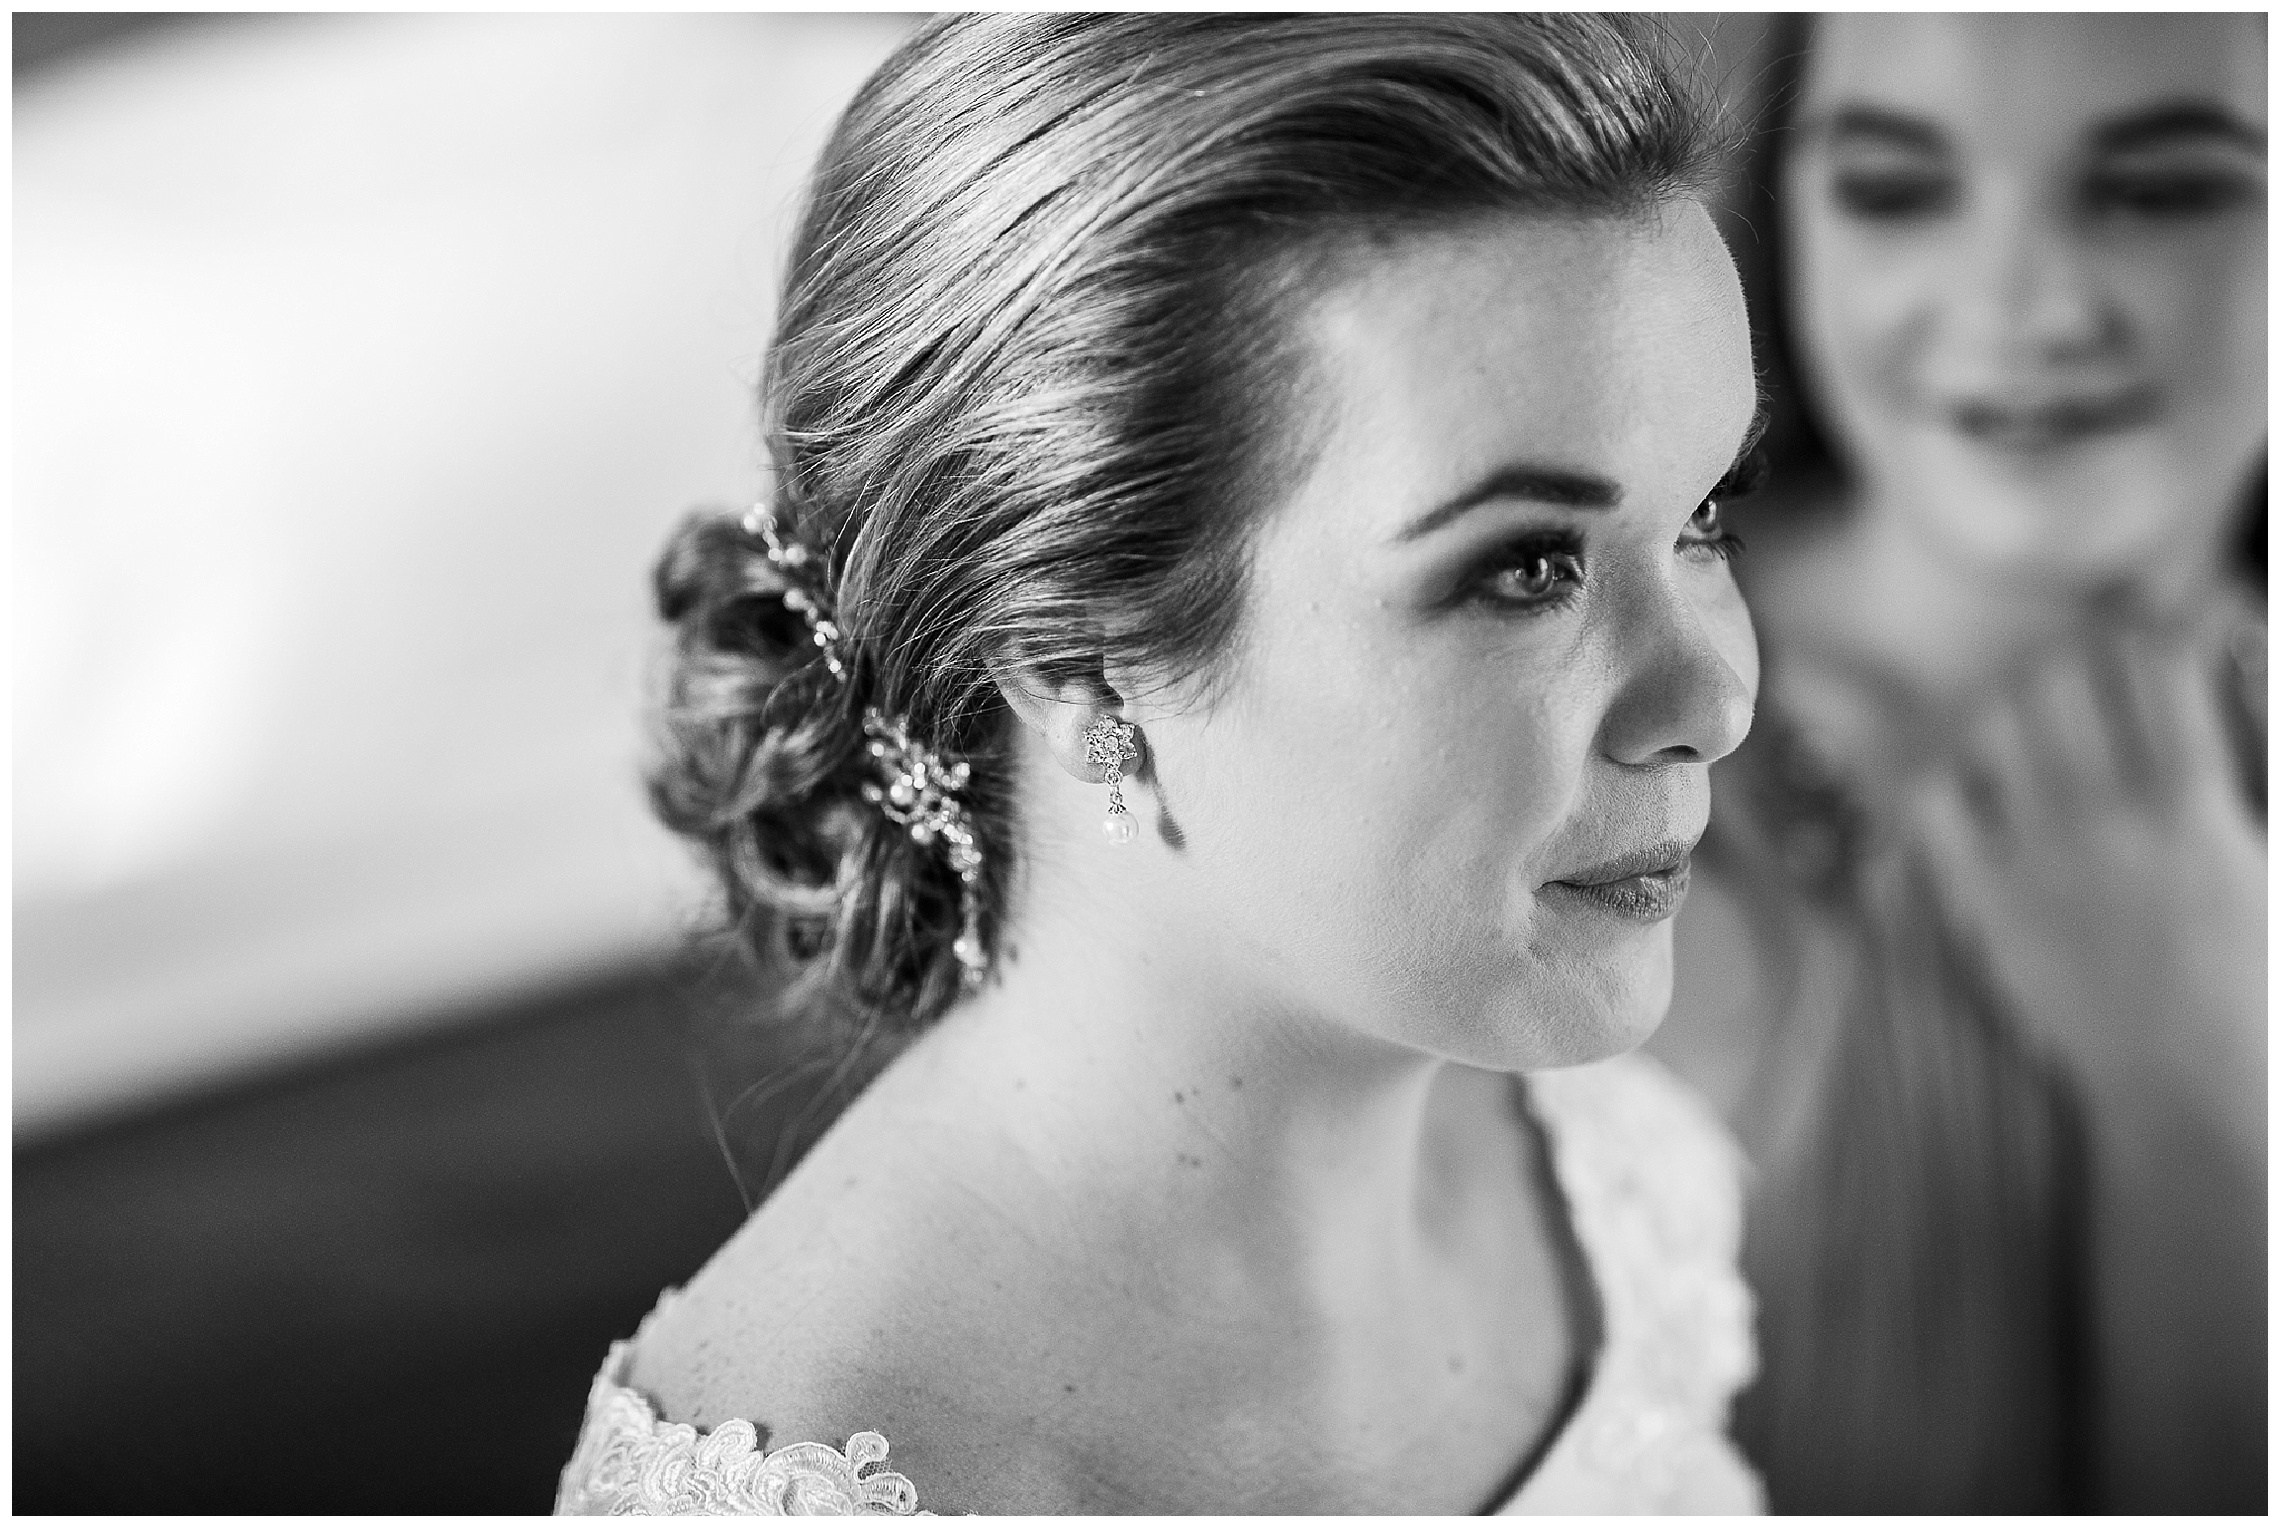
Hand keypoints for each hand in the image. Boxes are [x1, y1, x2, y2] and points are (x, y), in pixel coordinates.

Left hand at [1900, 618, 2265, 1145]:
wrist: (2192, 1086)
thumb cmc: (2253, 981)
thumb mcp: (2267, 867)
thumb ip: (2251, 777)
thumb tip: (2226, 665)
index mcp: (2197, 807)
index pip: (2156, 667)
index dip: (2145, 633)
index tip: (2142, 632)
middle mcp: (2113, 819)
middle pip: (2062, 677)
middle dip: (2065, 658)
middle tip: (2070, 671)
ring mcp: (2041, 859)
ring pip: (1994, 724)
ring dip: (2005, 706)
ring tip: (2020, 718)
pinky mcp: (1988, 904)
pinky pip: (1933, 806)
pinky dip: (1942, 778)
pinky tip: (1963, 782)